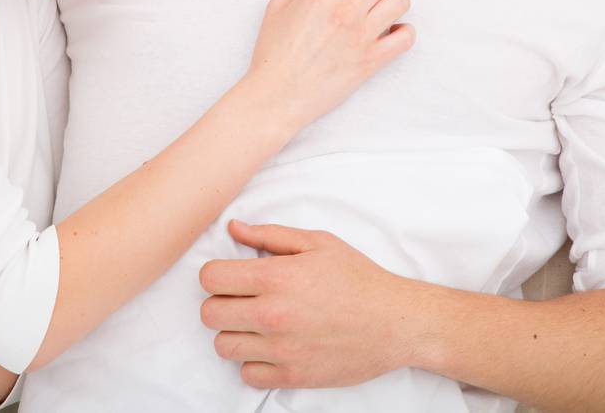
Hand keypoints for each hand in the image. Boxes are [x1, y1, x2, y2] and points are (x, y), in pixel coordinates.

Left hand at [199, 220, 431, 389]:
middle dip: (220, 303)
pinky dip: (253, 363)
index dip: (216, 274)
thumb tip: (233, 228)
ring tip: (255, 325)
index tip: (231, 276)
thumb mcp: (318, 243)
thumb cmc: (358, 278)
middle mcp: (272, 314)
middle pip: (209, 313)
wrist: (395, 322)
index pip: (209, 278)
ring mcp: (281, 349)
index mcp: (276, 276)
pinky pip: (247, 375)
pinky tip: (270, 348)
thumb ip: (270, 235)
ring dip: (234, 334)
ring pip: (223, 346)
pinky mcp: (293, 376)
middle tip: (242, 300)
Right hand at [242, 0, 413, 132]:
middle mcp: (345, 10)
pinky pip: (406, 37)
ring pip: (400, 1)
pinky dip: (404, 30)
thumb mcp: (278, 6)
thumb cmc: (275, 55)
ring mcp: (362, 35)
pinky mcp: (372, 60)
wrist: (278, 94)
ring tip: (385, 5)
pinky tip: (391, 30)